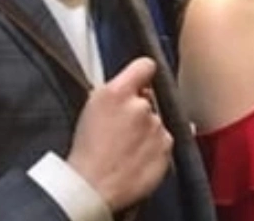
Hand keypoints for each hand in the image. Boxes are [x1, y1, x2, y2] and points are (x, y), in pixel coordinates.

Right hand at [67, 58, 172, 212]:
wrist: (92, 187)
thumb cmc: (86, 152)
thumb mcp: (91, 109)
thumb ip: (116, 92)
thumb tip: (135, 86)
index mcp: (117, 93)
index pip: (144, 65)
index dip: (143, 73)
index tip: (141, 80)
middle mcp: (141, 106)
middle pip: (149, 99)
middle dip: (139, 110)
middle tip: (120, 129)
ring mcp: (157, 126)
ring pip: (156, 122)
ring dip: (146, 131)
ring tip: (124, 148)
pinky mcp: (167, 146)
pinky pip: (163, 141)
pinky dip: (153, 147)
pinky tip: (135, 158)